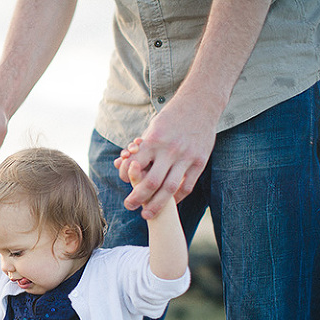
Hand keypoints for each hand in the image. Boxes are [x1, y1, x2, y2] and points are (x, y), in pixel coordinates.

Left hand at [113, 96, 217, 218]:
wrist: (201, 104)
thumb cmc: (170, 118)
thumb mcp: (151, 129)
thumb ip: (138, 149)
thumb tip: (119, 164)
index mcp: (153, 141)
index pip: (134, 167)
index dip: (126, 177)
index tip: (125, 183)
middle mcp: (169, 150)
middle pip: (151, 183)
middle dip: (137, 198)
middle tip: (129, 207)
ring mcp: (187, 157)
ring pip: (169, 189)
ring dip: (156, 205)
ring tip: (147, 214)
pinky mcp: (200, 161)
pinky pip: (187, 186)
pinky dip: (176, 198)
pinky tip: (169, 204)